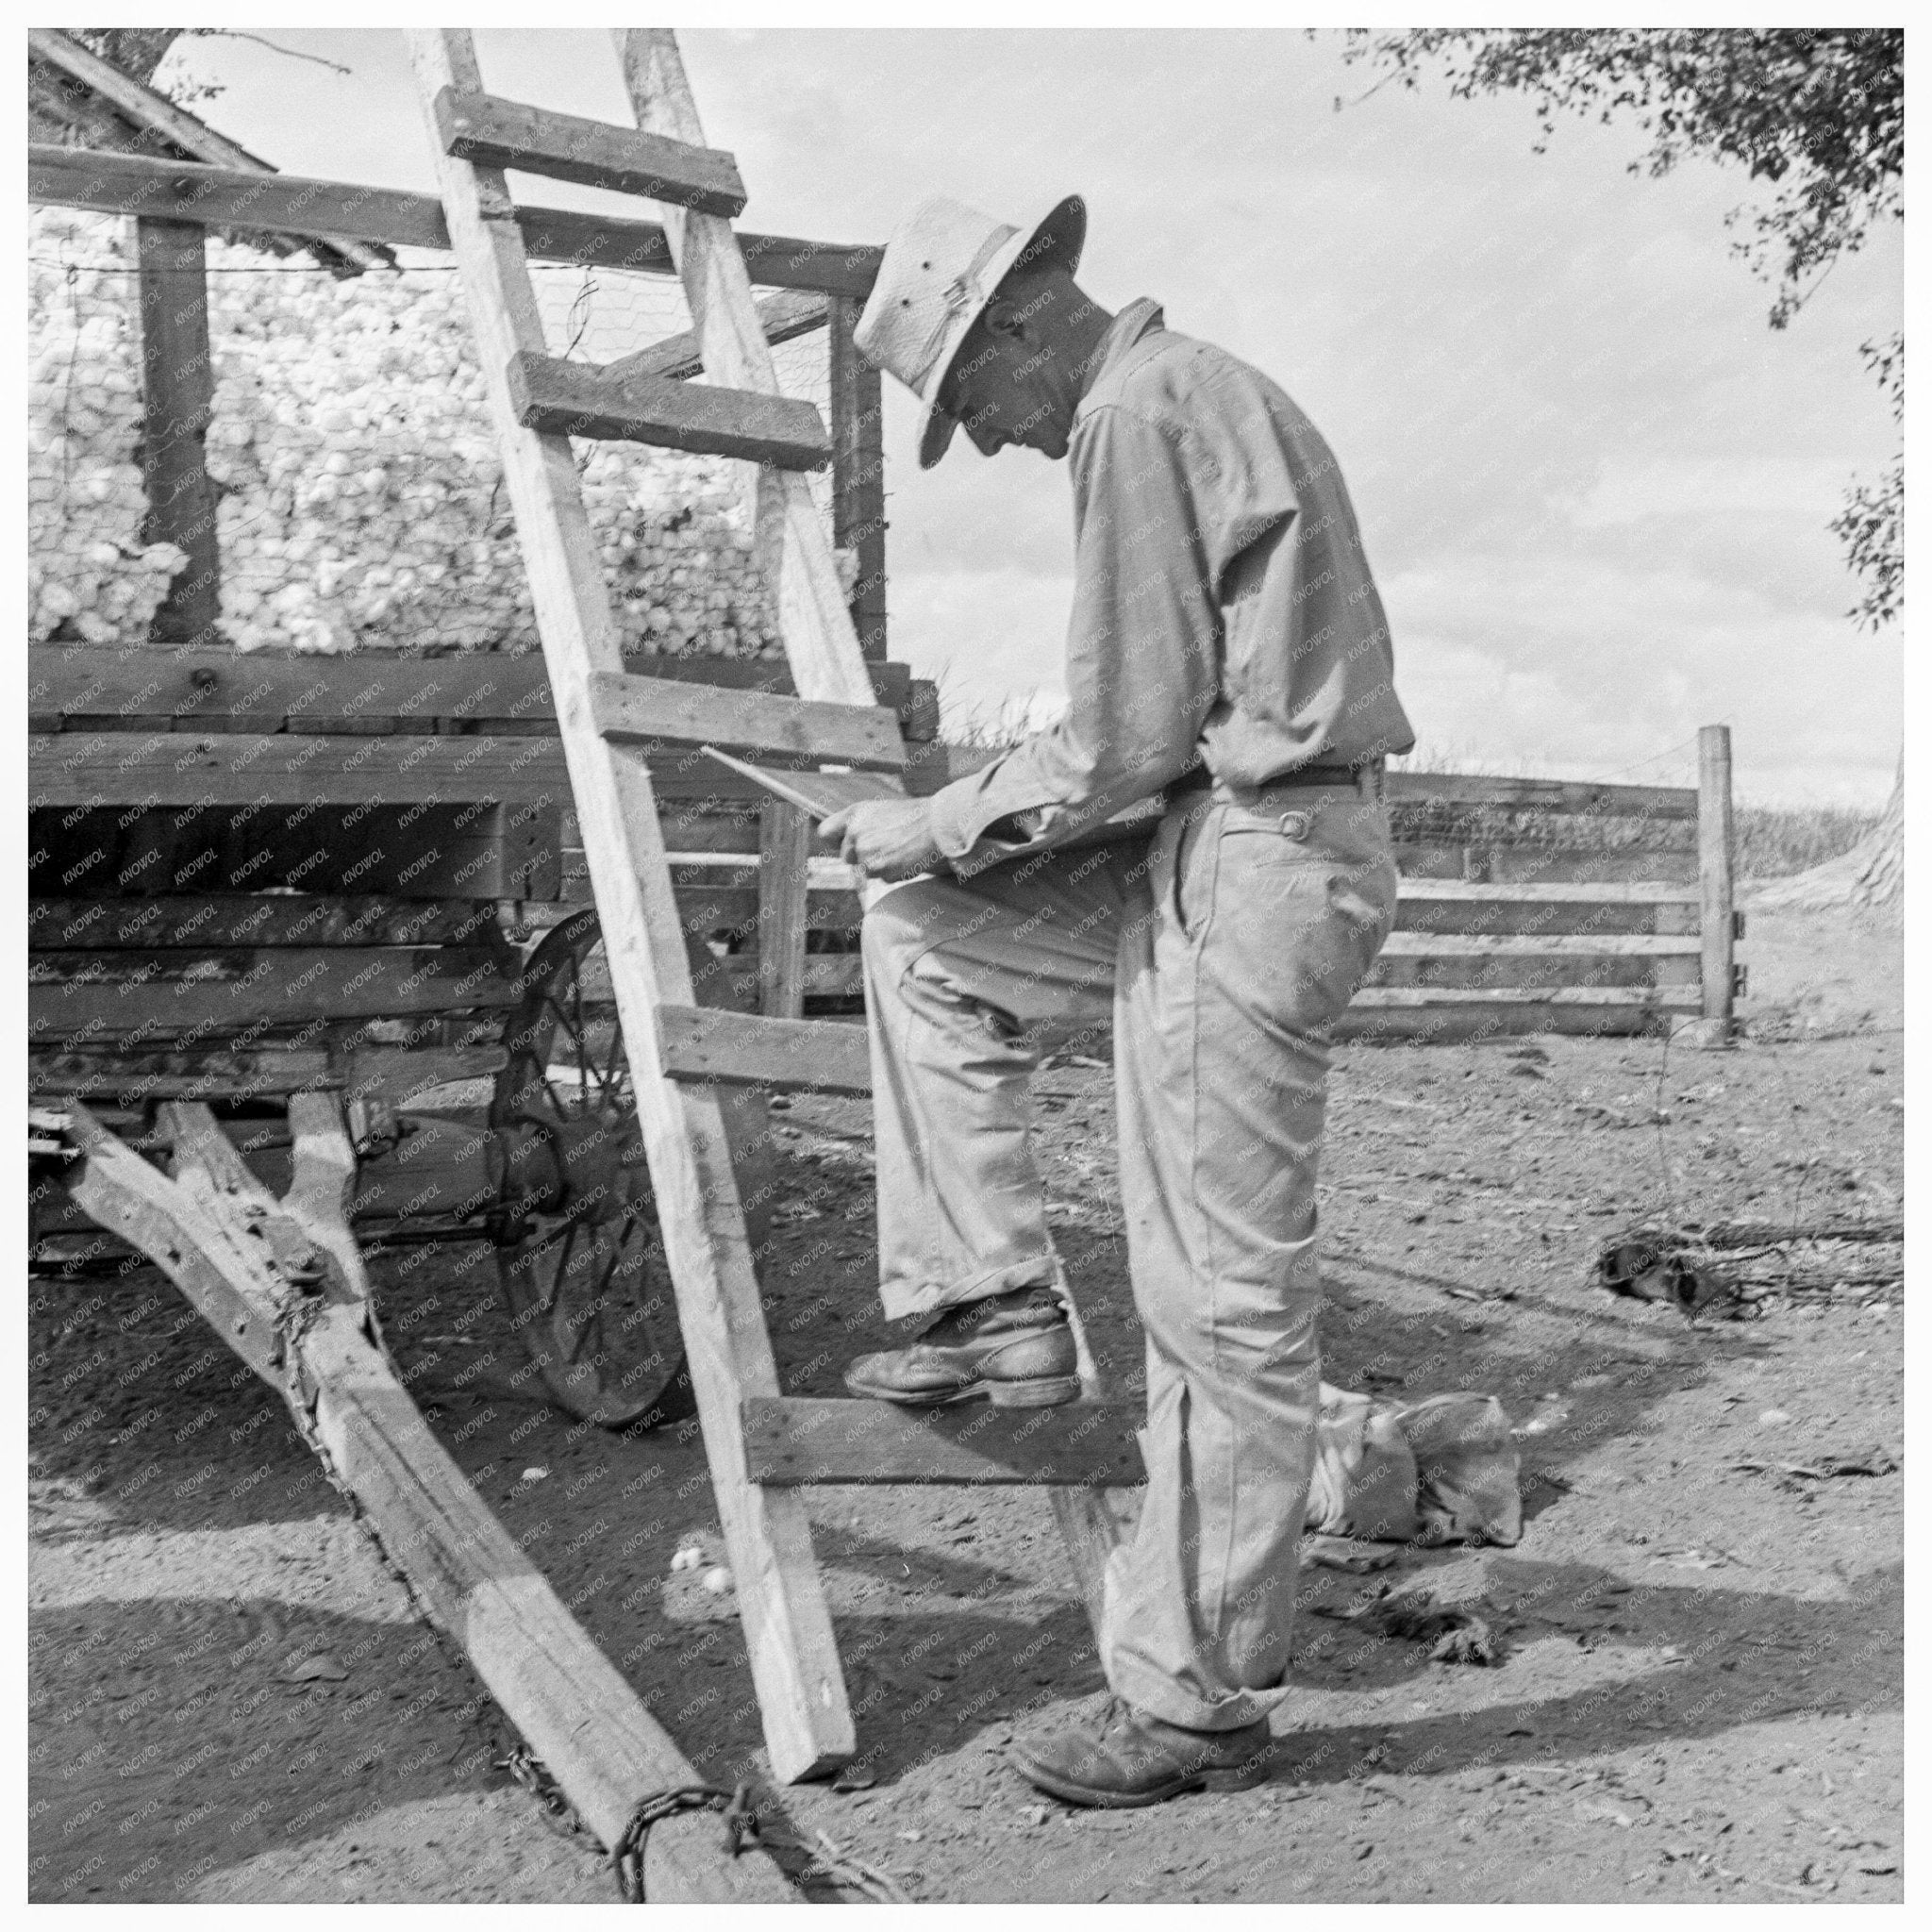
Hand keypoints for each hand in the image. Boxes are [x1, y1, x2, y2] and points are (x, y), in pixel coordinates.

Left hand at [818, 798, 945, 881]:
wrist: (937, 824)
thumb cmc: (912, 816)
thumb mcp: (879, 810)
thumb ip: (857, 824)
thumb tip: (843, 842)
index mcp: (854, 814)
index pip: (825, 833)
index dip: (836, 841)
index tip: (846, 843)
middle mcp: (856, 833)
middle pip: (847, 858)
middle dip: (863, 856)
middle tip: (887, 844)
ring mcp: (867, 853)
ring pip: (865, 870)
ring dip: (880, 865)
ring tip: (899, 849)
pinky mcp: (880, 869)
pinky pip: (882, 878)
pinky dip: (893, 872)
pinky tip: (905, 857)